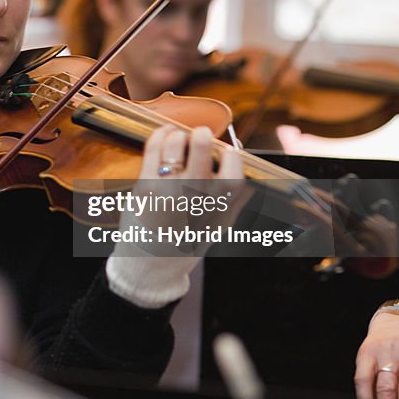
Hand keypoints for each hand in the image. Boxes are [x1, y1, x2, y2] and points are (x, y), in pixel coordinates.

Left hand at [135, 125, 248, 248]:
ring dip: (178, 135)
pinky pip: (154, 149)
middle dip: (202, 134)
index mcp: (219, 205)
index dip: (232, 154)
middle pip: (202, 147)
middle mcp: (195, 196)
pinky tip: (165, 135)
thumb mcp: (219, 225)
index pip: (234, 168)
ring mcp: (168, 190)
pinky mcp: (146, 187)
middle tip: (202, 132)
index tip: (228, 149)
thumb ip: (237, 199)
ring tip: (179, 137)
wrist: (152, 265)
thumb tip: (251, 171)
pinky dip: (160, 135)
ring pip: (175, 143)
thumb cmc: (187, 242)